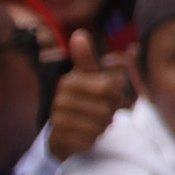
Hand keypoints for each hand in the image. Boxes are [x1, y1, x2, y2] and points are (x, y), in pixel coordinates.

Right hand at [44, 28, 128, 161]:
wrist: (62, 131)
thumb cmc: (82, 100)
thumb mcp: (87, 77)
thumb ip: (88, 59)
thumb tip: (80, 34)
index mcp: (68, 82)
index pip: (107, 89)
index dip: (117, 96)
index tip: (113, 97)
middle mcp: (59, 99)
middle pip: (105, 109)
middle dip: (110, 113)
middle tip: (105, 113)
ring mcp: (56, 121)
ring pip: (98, 127)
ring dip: (102, 127)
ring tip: (95, 123)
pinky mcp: (58, 140)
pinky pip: (89, 141)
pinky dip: (93, 139)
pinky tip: (86, 135)